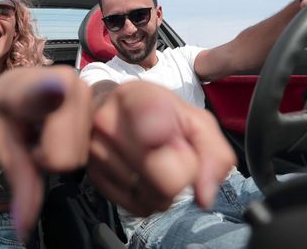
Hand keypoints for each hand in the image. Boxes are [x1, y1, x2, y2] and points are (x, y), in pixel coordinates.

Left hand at [0, 66, 91, 236]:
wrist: (24, 85)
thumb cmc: (11, 111)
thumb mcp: (5, 142)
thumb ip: (20, 179)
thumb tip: (24, 228)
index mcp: (30, 85)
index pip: (44, 90)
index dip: (49, 91)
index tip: (56, 87)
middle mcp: (69, 82)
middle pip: (67, 156)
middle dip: (50, 157)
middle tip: (37, 138)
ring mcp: (90, 92)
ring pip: (83, 156)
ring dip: (65, 152)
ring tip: (51, 132)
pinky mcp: (104, 101)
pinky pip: (96, 149)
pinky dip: (79, 147)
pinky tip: (67, 130)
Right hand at [87, 81, 235, 215]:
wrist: (110, 107)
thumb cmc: (157, 112)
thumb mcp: (194, 117)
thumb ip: (213, 152)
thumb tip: (204, 196)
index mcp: (135, 98)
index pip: (154, 128)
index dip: (173, 143)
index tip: (167, 135)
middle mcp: (108, 124)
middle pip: (167, 182)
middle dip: (182, 175)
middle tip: (172, 155)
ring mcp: (96, 153)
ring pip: (154, 199)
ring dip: (165, 189)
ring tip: (156, 162)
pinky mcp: (93, 178)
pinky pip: (139, 208)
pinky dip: (149, 198)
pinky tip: (144, 176)